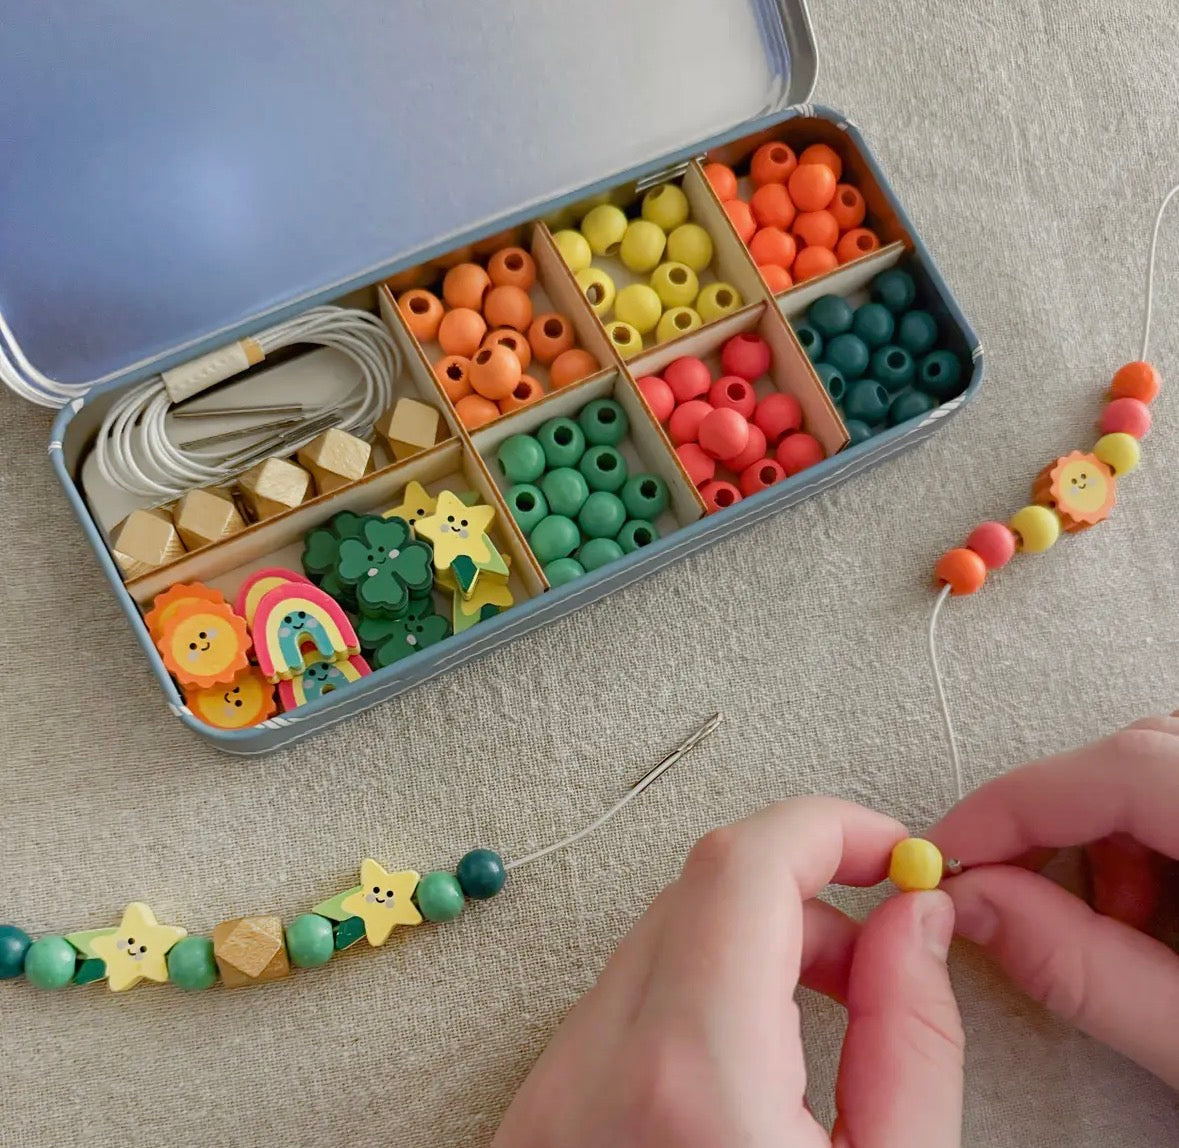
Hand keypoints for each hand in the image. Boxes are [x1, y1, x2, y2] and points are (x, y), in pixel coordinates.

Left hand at [494, 798, 963, 1146]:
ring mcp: (548, 1092)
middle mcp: (593, 1070)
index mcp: (690, 1081)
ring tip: (828, 1013)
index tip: (891, 849)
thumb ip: (914, 1041)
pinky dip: (699, 991)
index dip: (828, 829)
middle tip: (880, 949)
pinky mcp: (535, 1115)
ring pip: (659, 938)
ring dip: (751, 942)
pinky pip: (624, 1000)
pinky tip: (754, 1056)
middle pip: (699, 890)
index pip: (742, 864)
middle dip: (804, 892)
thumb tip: (913, 923)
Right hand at [930, 715, 1178, 1086]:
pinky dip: (1146, 837)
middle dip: (1052, 818)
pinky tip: (1148, 909)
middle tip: (1001, 883)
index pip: (1120, 771)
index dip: (1014, 806)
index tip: (947, 853)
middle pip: (1135, 754)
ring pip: (1158, 764)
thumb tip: (978, 908)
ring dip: (1103, 830)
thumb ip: (1085, 971)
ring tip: (1100, 916)